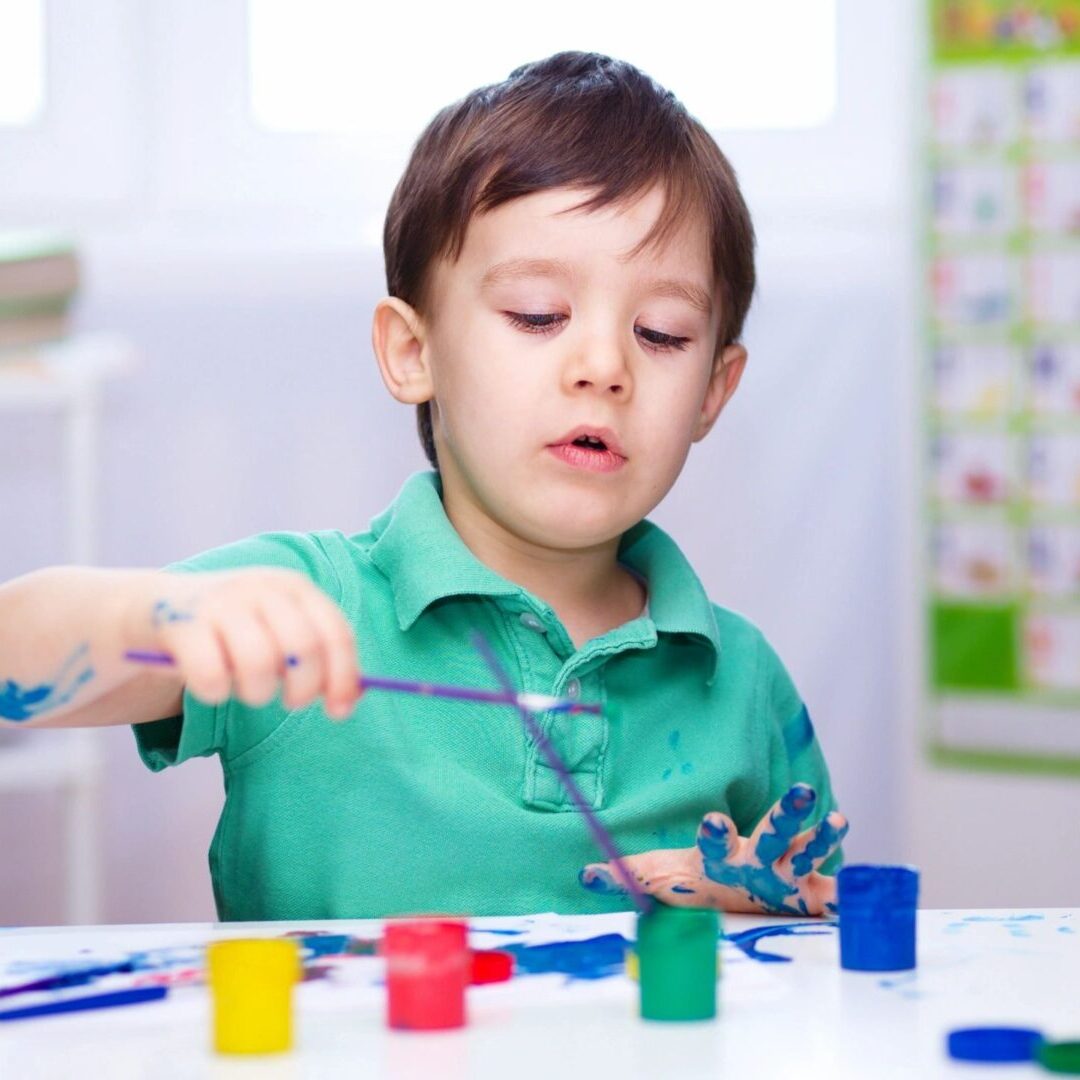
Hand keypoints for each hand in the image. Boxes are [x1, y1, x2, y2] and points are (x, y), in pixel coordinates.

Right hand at [127, 568, 360, 717]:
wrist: (158, 607)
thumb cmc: (234, 630)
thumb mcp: (279, 632)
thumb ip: (315, 658)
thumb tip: (349, 699)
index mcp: (294, 588)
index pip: (335, 632)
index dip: (343, 677)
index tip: (339, 712)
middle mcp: (261, 588)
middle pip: (303, 647)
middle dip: (303, 689)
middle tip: (290, 703)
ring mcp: (220, 602)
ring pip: (260, 663)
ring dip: (258, 692)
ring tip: (249, 691)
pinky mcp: (180, 622)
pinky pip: (212, 676)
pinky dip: (216, 693)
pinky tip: (211, 686)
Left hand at [580, 783, 846, 915]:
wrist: (732, 889)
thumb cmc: (695, 881)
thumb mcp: (660, 880)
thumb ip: (626, 876)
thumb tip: (584, 872)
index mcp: (721, 855)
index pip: (716, 839)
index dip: (714, 832)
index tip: (711, 820)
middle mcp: (757, 857)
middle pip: (773, 829)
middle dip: (789, 812)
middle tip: (802, 791)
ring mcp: (784, 872)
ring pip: (807, 849)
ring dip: (824, 838)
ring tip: (841, 821)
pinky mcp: (805, 894)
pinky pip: (830, 891)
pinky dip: (846, 894)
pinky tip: (862, 893)